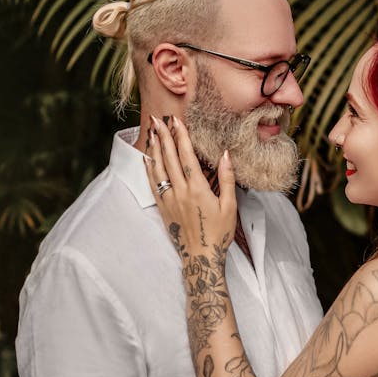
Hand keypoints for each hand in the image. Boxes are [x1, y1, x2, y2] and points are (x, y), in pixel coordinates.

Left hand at [146, 115, 236, 255]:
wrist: (200, 257)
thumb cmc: (218, 233)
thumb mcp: (230, 206)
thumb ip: (227, 179)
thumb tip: (226, 155)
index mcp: (197, 189)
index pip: (186, 156)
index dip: (181, 136)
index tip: (176, 121)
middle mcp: (180, 192)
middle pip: (169, 158)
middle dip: (163, 136)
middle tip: (158, 118)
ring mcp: (169, 200)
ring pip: (158, 169)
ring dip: (154, 149)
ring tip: (152, 132)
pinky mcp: (163, 208)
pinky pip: (153, 185)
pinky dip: (149, 169)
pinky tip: (147, 159)